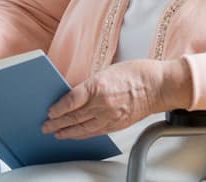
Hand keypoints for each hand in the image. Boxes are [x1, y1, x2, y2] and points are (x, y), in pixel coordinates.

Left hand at [42, 59, 190, 139]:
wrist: (159, 86)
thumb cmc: (137, 73)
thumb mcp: (107, 71)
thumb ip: (90, 85)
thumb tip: (75, 95)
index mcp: (98, 86)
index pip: (70, 101)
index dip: (58, 108)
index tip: (50, 111)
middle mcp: (102, 103)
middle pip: (74, 116)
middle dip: (57, 122)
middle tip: (46, 126)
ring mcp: (110, 116)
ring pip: (83, 128)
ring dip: (68, 131)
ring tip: (57, 133)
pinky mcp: (117, 125)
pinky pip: (95, 132)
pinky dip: (83, 134)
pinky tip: (76, 135)